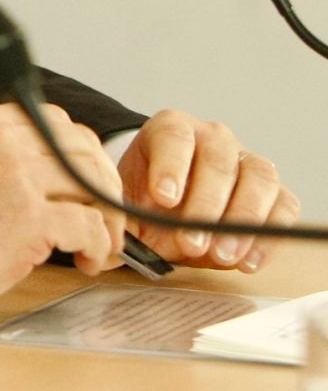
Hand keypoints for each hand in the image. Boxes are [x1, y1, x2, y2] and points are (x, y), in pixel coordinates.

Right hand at [0, 102, 125, 316]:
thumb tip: (43, 179)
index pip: (57, 122)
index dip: (80, 156)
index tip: (83, 186)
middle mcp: (3, 139)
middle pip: (85, 148)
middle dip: (104, 186)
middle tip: (101, 220)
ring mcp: (18, 175)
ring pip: (97, 184)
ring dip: (107, 220)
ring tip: (97, 247)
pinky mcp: (29, 217)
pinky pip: (90, 225)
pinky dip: (97, 247)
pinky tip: (83, 262)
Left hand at [117, 110, 299, 272]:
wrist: (165, 209)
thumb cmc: (144, 202)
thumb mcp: (122, 202)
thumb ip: (115, 214)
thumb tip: (108, 238)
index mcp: (169, 128)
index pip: (174, 136)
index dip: (171, 166)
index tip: (163, 199)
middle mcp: (212, 138)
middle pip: (218, 160)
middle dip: (206, 205)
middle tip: (190, 242)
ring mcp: (246, 161)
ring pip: (259, 178)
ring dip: (242, 220)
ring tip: (220, 255)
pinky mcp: (273, 191)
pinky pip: (283, 206)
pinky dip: (268, 235)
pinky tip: (246, 261)